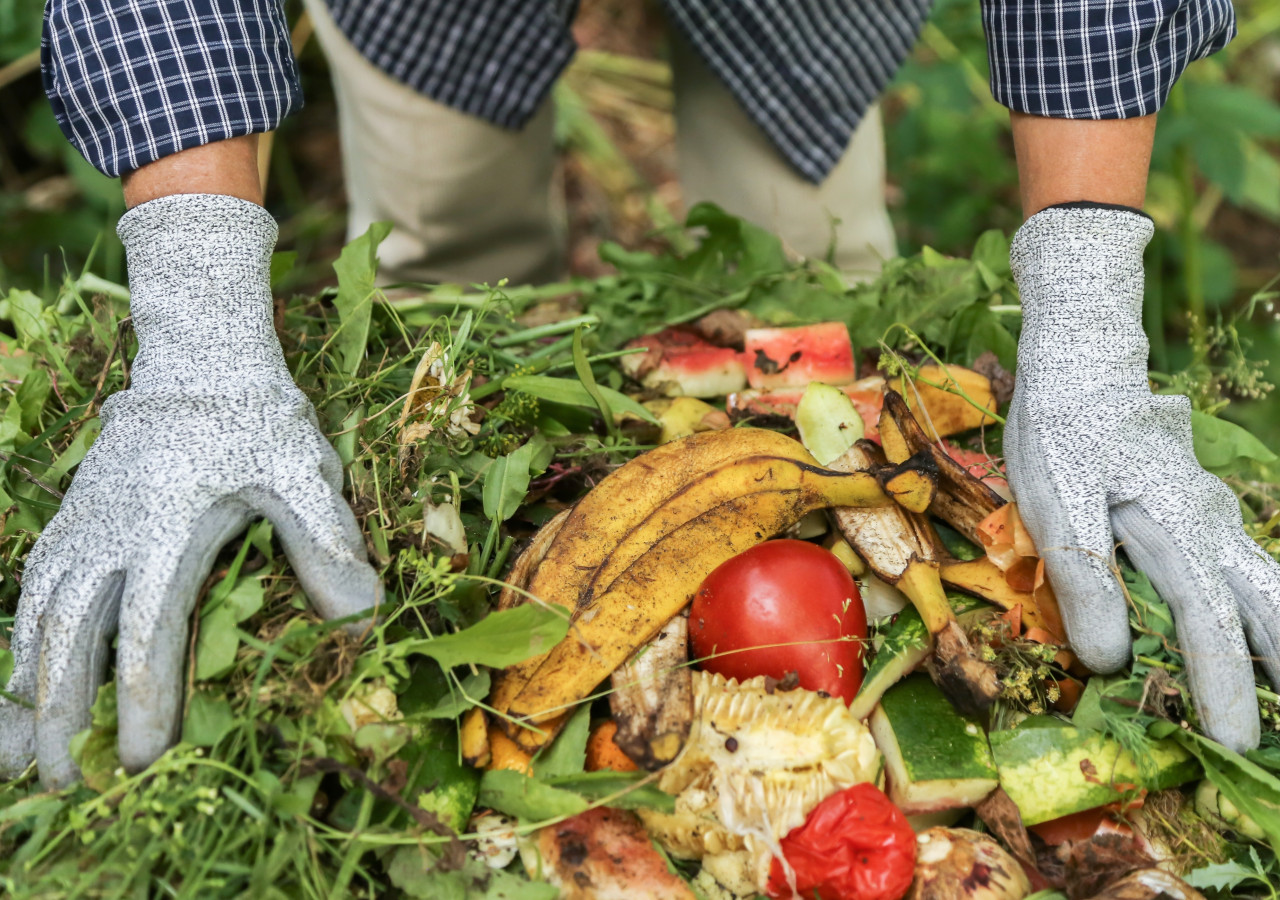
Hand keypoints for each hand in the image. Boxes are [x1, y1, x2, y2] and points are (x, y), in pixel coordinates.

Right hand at [0, 195, 381, 787]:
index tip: (138, 758)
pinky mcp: (75, 512)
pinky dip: (20, 632)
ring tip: (21, 749)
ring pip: (38, 613)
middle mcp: (110, 532)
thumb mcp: (304, 470)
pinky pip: (34, 580)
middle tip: (60, 782)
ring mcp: (83, 521)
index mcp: (166, 530)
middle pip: (70, 637)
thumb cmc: (260, 417)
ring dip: (28, 684)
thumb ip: (325, 537)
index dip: (140, 701)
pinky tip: (18, 671)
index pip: (142, 632)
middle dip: (61, 714)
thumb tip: (362, 613)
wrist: (201, 352)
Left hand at [1005, 204, 1279, 751]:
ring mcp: (1213, 515)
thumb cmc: (1062, 430)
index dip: (1221, 684)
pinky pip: (1248, 565)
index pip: (1207, 622)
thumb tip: (1110, 659)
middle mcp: (1209, 526)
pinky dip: (1268, 605)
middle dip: (1279, 669)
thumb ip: (1082, 577)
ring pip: (1268, 584)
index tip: (1232, 743)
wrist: (1083, 360)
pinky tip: (1267, 628)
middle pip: (1265, 608)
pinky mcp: (1200, 509)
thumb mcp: (1053, 501)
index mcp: (1174, 528)